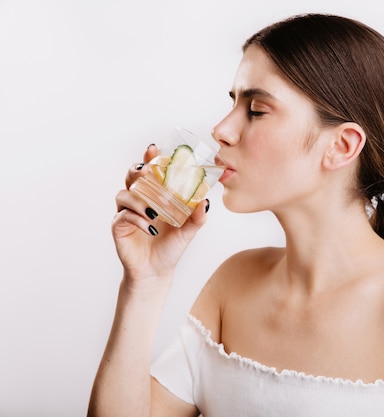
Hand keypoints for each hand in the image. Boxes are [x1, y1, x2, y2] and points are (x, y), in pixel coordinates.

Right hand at [111, 144, 209, 287]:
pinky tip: (151, 228)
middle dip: (138, 170)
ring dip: (139, 199)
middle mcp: (138, 200)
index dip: (149, 157)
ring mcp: (126, 212)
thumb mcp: (188, 231)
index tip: (154, 148)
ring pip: (124, 194)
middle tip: (147, 171)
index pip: (149, 171)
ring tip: (154, 211)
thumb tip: (206, 201)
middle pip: (131, 176)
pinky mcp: (118, 226)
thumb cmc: (171, 247)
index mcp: (154, 195)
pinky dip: (137, 219)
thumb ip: (197, 216)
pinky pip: (123, 216)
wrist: (157, 271)